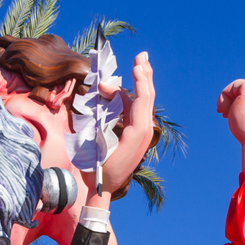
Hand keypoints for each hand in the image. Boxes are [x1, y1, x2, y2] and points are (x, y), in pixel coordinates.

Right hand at [97, 51, 155, 194]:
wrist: (104, 189)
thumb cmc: (97, 167)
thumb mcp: (97, 139)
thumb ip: (103, 112)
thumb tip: (103, 90)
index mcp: (137, 132)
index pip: (142, 100)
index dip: (140, 80)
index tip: (136, 63)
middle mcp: (144, 131)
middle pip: (147, 97)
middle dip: (144, 75)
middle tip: (142, 55)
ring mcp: (142, 133)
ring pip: (143, 103)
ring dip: (139, 83)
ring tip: (138, 65)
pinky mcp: (136, 135)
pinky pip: (137, 111)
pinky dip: (132, 97)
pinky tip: (127, 88)